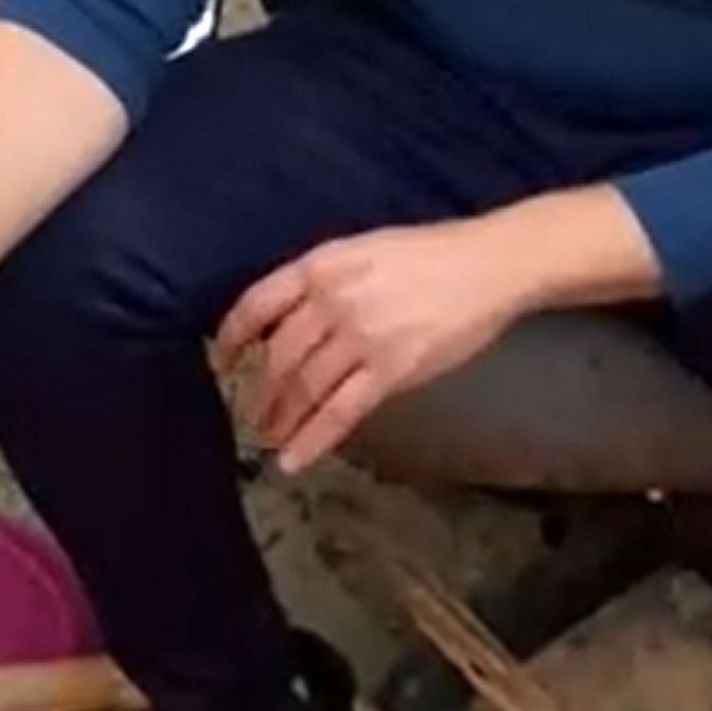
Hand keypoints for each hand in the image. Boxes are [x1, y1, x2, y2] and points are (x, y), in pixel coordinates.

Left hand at [214, 218, 524, 475]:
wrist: (489, 265)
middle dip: (261, 390)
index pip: (258, 302)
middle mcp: (331, 301)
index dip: (233, 334)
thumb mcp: (363, 250)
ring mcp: (360, 337)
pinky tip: (293, 460)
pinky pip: (340, 412)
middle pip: (279, 356)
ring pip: (304, 387)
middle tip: (252, 413)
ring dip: (281, 418)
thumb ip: (324, 281)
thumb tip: (289, 319)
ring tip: (269, 438)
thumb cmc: (430, 254)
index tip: (222, 358)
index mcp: (321, 265)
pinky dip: (312, 439)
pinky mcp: (390, 370)